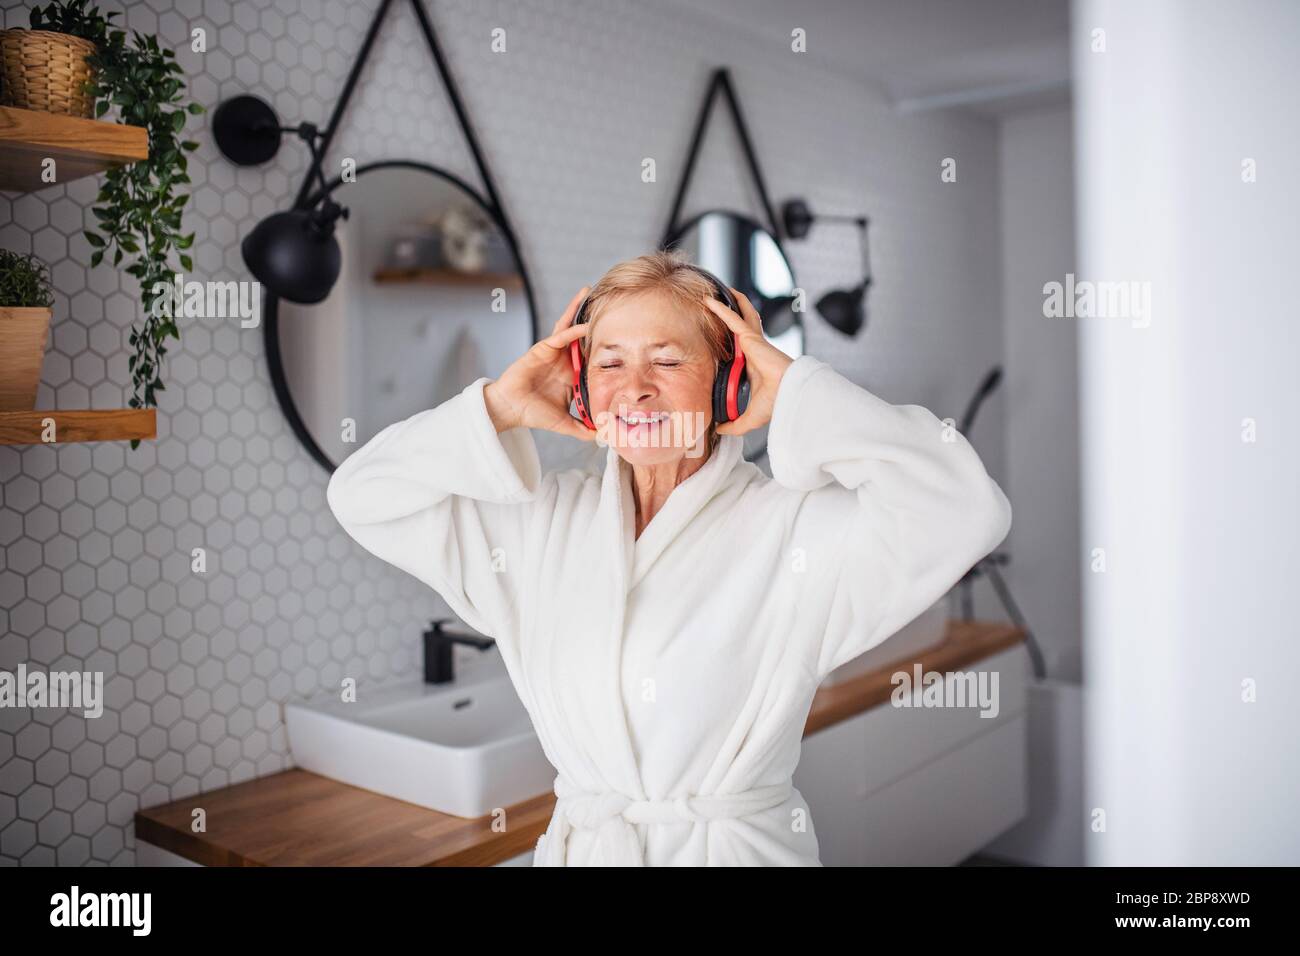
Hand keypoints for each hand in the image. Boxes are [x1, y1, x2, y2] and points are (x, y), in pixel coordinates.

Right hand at [483, 286, 595, 440]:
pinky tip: (585, 324)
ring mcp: (554, 352)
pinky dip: (572, 329)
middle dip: (593, 318)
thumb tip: (602, 438)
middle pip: (582, 335)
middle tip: (610, 303)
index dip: (607, 346)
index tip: (624, 337)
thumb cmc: (533, 413)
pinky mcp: (542, 348)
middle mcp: (564, 359)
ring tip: (589, 293)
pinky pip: (560, 336)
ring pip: (570, 327)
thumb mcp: (565, 423)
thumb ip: (583, 429)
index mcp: (572, 374)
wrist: (510, 410)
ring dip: (579, 311)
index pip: (592, 357)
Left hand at [704, 288, 793, 435]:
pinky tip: (709, 301)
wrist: (787, 394)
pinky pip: (732, 319)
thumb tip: (718, 431)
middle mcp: (754, 350)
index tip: (719, 340)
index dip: (732, 343)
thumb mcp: (748, 418)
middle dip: (733, 314)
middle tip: (719, 305)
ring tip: (716, 293)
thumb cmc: (776, 402)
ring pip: (739, 316)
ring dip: (729, 303)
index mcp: (754, 365)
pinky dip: (721, 309)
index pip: (741, 350)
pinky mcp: (751, 338)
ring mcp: (753, 342)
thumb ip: (733, 424)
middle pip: (742, 326)